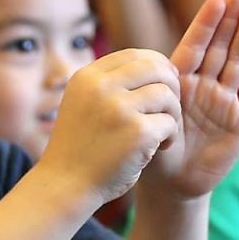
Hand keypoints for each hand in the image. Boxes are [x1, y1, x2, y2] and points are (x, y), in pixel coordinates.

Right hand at [37, 48, 182, 207]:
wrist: (65, 185)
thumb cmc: (81, 148)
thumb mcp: (84, 104)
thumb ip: (111, 84)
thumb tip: (157, 65)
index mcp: (88, 77)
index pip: (136, 55)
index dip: (158, 66)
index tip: (166, 83)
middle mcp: (101, 87)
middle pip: (157, 68)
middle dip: (172, 86)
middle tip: (169, 109)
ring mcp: (119, 109)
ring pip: (167, 95)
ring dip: (173, 114)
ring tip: (163, 132)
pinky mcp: (137, 133)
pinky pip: (170, 123)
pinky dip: (171, 136)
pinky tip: (160, 148)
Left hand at [142, 0, 238, 198]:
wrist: (173, 185)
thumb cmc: (155, 151)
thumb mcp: (152, 119)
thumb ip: (162, 96)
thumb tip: (162, 70)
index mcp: (181, 82)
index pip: (195, 45)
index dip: (206, 23)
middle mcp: (205, 86)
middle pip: (221, 47)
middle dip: (231, 19)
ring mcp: (225, 102)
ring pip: (237, 62)